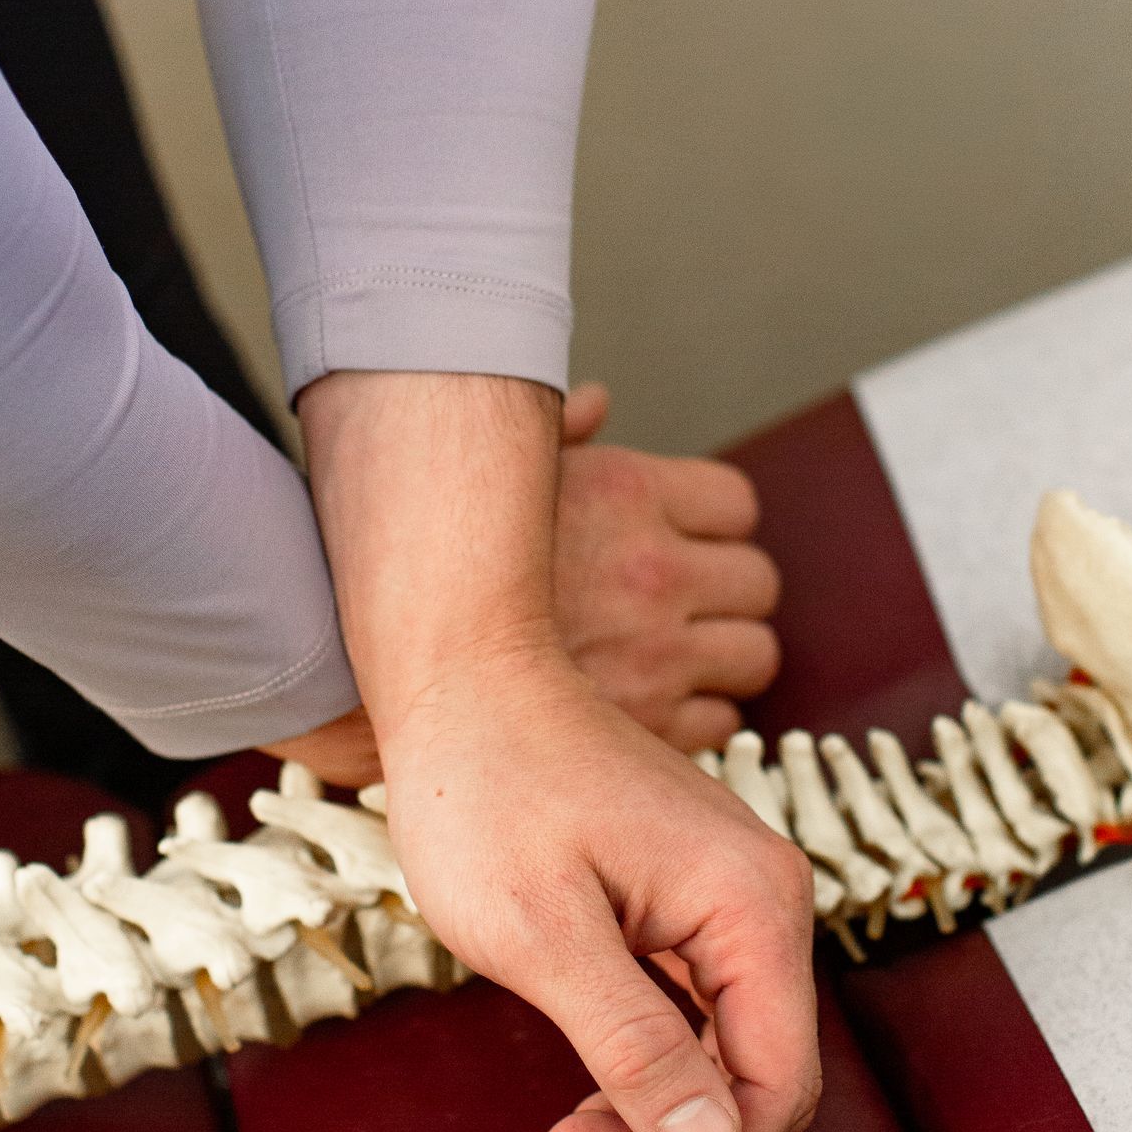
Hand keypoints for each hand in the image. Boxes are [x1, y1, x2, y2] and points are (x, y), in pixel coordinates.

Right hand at [276, 381, 784, 783]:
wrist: (373, 664)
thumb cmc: (421, 564)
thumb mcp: (488, 473)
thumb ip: (555, 436)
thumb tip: (593, 403)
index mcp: (629, 493)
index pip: (736, 505)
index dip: (716, 529)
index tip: (692, 544)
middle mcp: (655, 573)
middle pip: (758, 584)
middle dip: (730, 597)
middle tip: (690, 608)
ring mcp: (657, 654)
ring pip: (754, 658)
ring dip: (723, 659)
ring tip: (676, 661)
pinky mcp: (645, 727)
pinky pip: (720, 722)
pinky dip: (698, 716)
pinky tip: (653, 707)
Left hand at [378, 643, 818, 1131]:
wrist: (462, 675)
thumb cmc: (486, 788)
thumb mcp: (543, 935)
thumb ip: (634, 1046)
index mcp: (752, 905)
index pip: (775, 1082)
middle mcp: (764, 897)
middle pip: (763, 1070)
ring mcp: (730, 892)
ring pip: (729, 1044)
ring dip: (662, 1108)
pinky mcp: (689, 892)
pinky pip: (698, 1002)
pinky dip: (652, 1057)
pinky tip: (587, 1080)